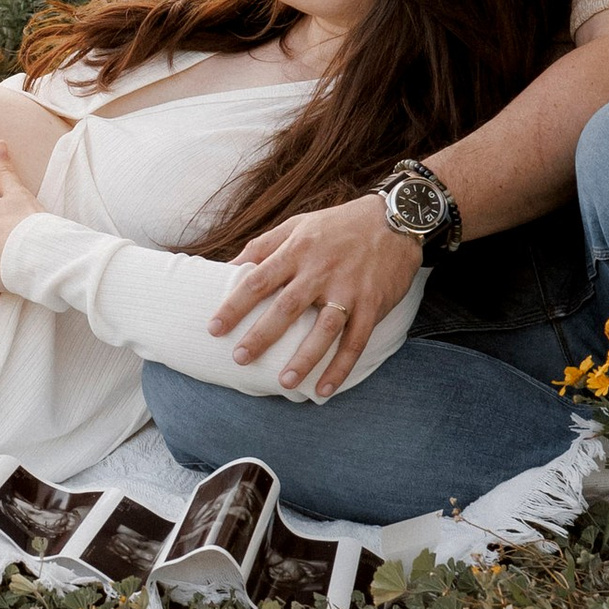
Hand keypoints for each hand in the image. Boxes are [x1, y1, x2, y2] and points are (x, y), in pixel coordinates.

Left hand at [207, 190, 419, 395]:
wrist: (395, 219)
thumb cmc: (339, 224)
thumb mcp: (298, 224)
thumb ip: (264, 245)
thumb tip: (228, 266)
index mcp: (297, 251)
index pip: (258, 280)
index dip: (234, 305)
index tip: (214, 328)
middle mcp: (320, 271)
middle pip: (286, 307)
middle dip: (262, 336)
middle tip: (240, 358)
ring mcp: (348, 289)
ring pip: (323, 330)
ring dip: (303, 359)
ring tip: (284, 382)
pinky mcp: (372, 304)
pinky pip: (355, 342)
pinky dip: (341, 367)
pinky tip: (324, 389)